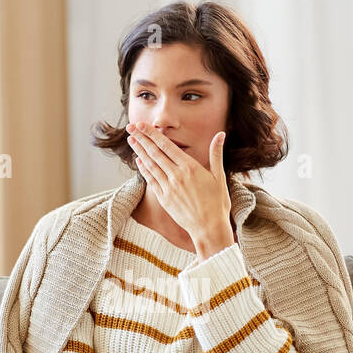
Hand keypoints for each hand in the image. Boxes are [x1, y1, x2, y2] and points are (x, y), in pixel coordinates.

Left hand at [127, 122, 232, 256]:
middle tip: (131, 128)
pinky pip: (151, 180)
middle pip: (154, 153)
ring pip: (150, 165)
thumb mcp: (219, 176)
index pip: (166, 146)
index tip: (142, 125)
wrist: (209, 228)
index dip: (152, 134)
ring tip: (131, 140)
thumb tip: (220, 134)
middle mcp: (176, 176)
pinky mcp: (164, 199)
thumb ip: (216, 153)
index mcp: (190, 167)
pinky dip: (144, 169)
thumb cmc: (217, 203)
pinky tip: (138, 161)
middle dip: (141, 139)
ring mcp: (168, 188)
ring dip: (139, 151)